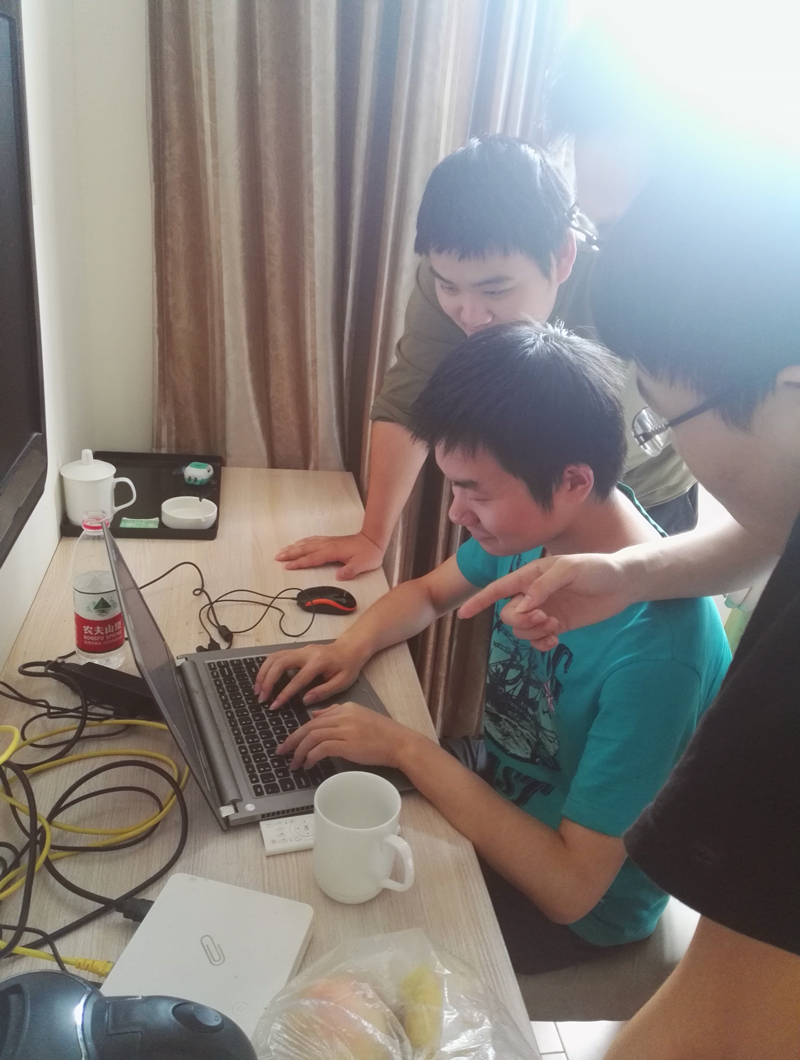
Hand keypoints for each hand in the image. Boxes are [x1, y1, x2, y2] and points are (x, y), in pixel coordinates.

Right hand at [254, 642, 364, 707]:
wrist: (350, 648)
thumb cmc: (348, 667)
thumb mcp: (342, 682)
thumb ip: (323, 692)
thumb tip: (304, 701)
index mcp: (318, 662)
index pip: (297, 679)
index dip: (284, 694)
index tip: (274, 706)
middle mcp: (306, 653)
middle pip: (279, 663)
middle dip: (267, 680)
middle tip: (261, 697)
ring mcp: (300, 649)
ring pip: (275, 657)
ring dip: (263, 672)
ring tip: (257, 689)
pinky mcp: (296, 650)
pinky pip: (277, 656)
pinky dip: (266, 666)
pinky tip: (263, 678)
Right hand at [275, 532, 384, 579]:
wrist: (374, 540)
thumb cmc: (369, 553)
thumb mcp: (363, 565)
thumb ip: (350, 571)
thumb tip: (338, 576)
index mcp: (333, 551)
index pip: (312, 558)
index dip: (299, 563)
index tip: (287, 566)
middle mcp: (327, 544)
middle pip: (305, 549)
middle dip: (290, 553)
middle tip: (277, 558)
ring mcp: (328, 541)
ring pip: (307, 543)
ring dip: (294, 547)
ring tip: (282, 551)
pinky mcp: (330, 540)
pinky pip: (312, 540)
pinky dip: (303, 542)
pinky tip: (298, 544)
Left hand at [275, 701, 421, 770]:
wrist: (400, 743)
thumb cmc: (382, 734)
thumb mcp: (359, 716)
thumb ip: (336, 713)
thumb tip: (314, 715)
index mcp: (345, 708)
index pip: (315, 718)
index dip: (299, 731)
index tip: (290, 742)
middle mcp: (343, 715)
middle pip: (309, 726)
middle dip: (292, 740)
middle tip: (282, 751)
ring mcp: (345, 729)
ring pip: (312, 737)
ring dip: (300, 751)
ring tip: (294, 763)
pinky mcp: (348, 744)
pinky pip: (321, 748)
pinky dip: (311, 757)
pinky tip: (308, 764)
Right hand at [457, 553, 631, 649]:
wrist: (623, 583)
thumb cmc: (596, 569)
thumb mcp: (569, 569)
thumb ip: (543, 585)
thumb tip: (523, 605)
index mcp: (530, 576)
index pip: (498, 589)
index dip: (479, 601)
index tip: (462, 615)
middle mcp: (533, 594)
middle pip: (508, 614)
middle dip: (520, 621)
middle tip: (543, 618)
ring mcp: (545, 610)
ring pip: (520, 629)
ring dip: (532, 632)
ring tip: (553, 626)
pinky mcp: (557, 625)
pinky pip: (537, 640)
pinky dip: (541, 643)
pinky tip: (555, 641)